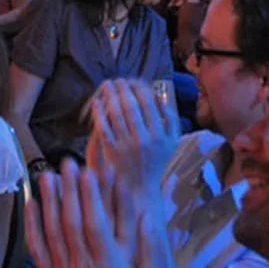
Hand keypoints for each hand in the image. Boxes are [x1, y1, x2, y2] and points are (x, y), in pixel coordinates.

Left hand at [25, 157, 160, 267]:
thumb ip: (150, 249)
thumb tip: (147, 216)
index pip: (97, 226)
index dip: (92, 198)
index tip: (90, 172)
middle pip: (72, 222)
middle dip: (70, 190)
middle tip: (67, 162)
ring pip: (52, 231)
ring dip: (49, 201)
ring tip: (48, 173)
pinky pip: (37, 247)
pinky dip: (33, 224)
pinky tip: (32, 203)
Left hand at [84, 80, 177, 196]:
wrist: (141, 188)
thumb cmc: (156, 162)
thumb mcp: (172, 143)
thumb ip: (171, 120)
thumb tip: (161, 97)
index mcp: (161, 135)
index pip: (148, 104)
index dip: (139, 89)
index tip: (133, 80)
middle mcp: (145, 139)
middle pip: (131, 106)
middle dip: (123, 89)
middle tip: (117, 80)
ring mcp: (127, 145)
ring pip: (117, 115)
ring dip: (110, 96)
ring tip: (107, 85)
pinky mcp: (112, 151)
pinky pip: (104, 128)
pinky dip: (100, 113)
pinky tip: (96, 102)